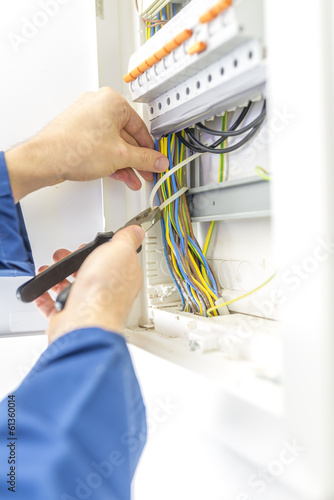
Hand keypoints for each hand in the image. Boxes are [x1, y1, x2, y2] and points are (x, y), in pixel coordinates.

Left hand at [5, 88, 168, 201]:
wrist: (45, 160)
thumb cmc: (74, 148)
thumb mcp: (121, 156)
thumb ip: (145, 159)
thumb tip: (158, 161)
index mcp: (112, 101)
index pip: (140, 127)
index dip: (150, 149)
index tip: (155, 161)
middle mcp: (98, 105)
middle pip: (127, 136)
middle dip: (137, 159)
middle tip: (146, 172)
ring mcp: (86, 118)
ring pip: (114, 142)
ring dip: (125, 163)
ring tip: (133, 178)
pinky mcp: (78, 131)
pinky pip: (101, 145)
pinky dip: (110, 160)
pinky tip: (118, 174)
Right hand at [35, 226, 144, 343]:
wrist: (84, 323)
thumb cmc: (104, 291)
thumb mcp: (120, 251)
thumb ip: (127, 240)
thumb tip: (136, 232)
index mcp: (123, 277)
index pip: (117, 260)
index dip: (103, 250)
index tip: (92, 244)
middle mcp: (107, 293)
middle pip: (92, 273)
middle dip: (75, 261)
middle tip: (65, 255)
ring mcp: (88, 306)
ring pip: (73, 288)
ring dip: (58, 277)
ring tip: (49, 268)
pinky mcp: (70, 316)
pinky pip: (54, 306)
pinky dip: (45, 298)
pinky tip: (42, 291)